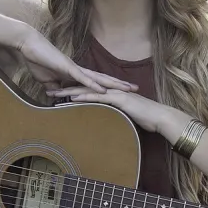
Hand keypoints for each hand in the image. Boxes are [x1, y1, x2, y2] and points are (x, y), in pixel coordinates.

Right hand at [14, 28, 137, 94]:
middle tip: (136, 89)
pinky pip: (82, 77)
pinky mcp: (66, 67)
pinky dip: (93, 84)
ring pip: (98, 77)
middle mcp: (79, 70)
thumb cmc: (38, 61)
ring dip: (112, 84)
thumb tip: (59, 100)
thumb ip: (55, 90)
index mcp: (75, 74)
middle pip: (104, 78)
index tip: (124, 92)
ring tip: (127, 89)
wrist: (28, 46)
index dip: (111, 86)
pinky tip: (103, 90)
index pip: (97, 81)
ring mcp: (74, 68)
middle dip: (120, 84)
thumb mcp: (47, 81)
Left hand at [48, 84, 181, 135]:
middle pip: (83, 87)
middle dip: (64, 88)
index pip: (87, 90)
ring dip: (69, 91)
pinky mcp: (118, 99)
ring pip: (87, 90)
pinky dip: (84, 97)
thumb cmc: (146, 118)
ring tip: (53, 94)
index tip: (57, 93)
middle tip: (48, 90)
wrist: (160, 117)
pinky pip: (98, 97)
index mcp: (110, 93)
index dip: (71, 90)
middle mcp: (110, 90)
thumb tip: (106, 120)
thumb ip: (115, 113)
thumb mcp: (126, 115)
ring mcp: (114, 94)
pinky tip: (72, 98)